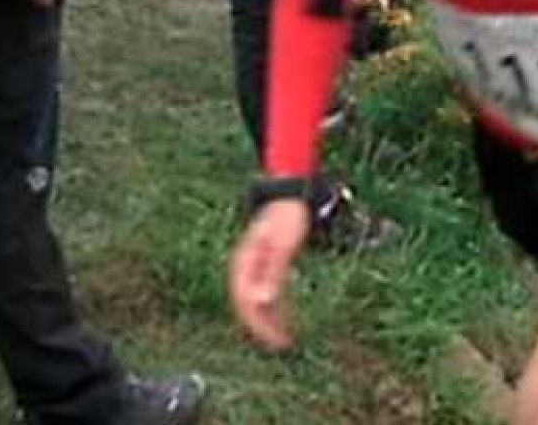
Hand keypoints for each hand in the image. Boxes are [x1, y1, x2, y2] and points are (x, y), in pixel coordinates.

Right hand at [229, 199, 311, 350]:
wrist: (292, 192)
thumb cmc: (289, 216)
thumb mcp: (283, 244)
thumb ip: (272, 271)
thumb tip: (261, 302)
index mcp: (245, 263)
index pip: (246, 303)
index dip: (261, 326)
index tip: (278, 341)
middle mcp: (244, 267)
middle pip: (249, 305)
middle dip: (264, 328)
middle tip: (284, 344)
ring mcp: (253, 265)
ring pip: (256, 300)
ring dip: (269, 319)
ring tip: (286, 336)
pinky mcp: (265, 263)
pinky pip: (265, 290)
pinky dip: (275, 305)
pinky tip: (286, 314)